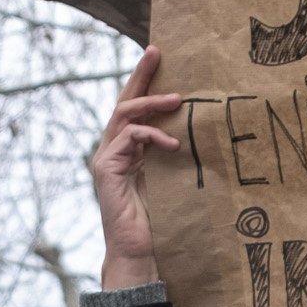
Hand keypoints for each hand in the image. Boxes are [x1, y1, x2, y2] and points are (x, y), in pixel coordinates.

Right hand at [90, 47, 183, 291]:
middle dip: (140, 75)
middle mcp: (115, 149)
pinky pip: (127, 139)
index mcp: (130, 149)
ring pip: (124, 115)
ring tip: (177, 99)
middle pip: (124, 102)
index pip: (136, 107)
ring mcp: (107, 158)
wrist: (141, 253)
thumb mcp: (174, 177)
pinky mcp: (106, 170)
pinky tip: (172, 144)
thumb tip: (200, 130)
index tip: (159, 55)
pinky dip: (150, 136)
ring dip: (150, 102)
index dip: (145, 81)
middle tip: (157, 53)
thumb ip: (176, 154)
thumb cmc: (161, 221)